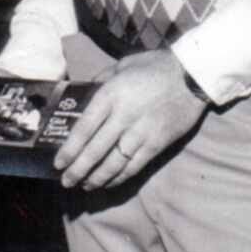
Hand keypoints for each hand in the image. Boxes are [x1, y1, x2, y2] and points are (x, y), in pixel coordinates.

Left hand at [53, 50, 207, 189]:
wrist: (192, 75)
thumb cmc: (155, 66)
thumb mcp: (122, 66)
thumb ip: (102, 80)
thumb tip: (85, 95)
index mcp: (111, 95)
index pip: (84, 128)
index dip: (69, 150)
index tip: (58, 163)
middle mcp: (123, 116)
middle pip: (95, 150)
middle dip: (77, 169)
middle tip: (65, 181)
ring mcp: (141, 133)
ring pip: (113, 163)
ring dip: (96, 178)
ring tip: (84, 186)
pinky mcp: (157, 144)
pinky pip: (134, 166)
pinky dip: (119, 177)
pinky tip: (108, 183)